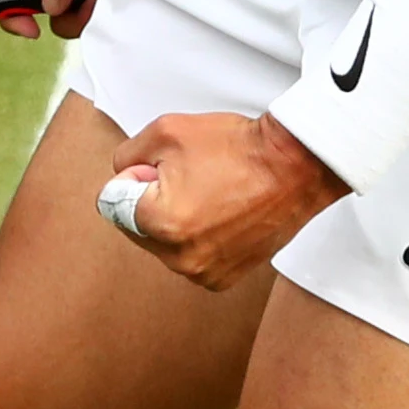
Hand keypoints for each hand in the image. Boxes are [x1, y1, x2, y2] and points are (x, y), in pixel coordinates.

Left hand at [102, 110, 344, 289]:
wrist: (295, 166)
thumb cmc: (238, 147)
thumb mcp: (165, 131)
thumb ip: (126, 157)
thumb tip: (123, 180)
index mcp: (159, 222)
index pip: (112, 202)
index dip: (136, 176)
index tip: (165, 167)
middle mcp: (180, 257)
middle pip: (136, 226)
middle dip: (152, 200)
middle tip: (193, 177)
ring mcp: (204, 271)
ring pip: (163, 243)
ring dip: (175, 219)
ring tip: (212, 193)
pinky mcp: (223, 277)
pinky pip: (190, 256)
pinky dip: (198, 237)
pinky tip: (223, 213)